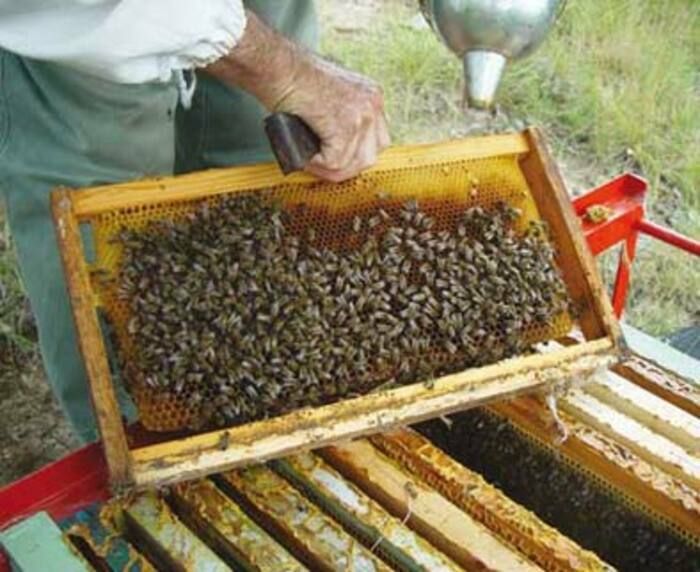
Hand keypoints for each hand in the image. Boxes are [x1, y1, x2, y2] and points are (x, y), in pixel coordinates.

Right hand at [274, 57, 389, 181]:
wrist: (276, 65)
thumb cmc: (291, 79)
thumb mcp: (328, 97)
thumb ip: (340, 121)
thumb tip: (338, 152)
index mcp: (371, 95)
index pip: (376, 141)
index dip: (353, 156)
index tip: (334, 160)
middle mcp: (372, 103)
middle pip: (369, 156)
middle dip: (344, 167)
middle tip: (321, 165)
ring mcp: (361, 115)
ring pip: (352, 164)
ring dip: (328, 168)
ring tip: (309, 160)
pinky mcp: (345, 127)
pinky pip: (334, 163)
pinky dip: (316, 164)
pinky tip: (305, 152)